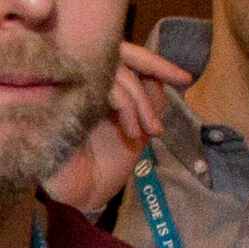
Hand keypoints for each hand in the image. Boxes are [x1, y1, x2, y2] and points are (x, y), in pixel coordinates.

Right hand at [46, 36, 193, 220]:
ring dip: (142, 101)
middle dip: (154, 68)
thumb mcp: (139, 126)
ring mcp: (68, 86)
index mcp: (97, 81)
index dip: (155, 61)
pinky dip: (127, 107)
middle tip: (179, 83)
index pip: (125, 54)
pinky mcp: (63, 99)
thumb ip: (148, 97)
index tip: (185, 77)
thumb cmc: (107, 162)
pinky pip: (104, 87)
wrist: (83, 195)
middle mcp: (80, 77)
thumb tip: (158, 73)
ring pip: (115, 70)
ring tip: (151, 131)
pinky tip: (131, 133)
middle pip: (120, 51)